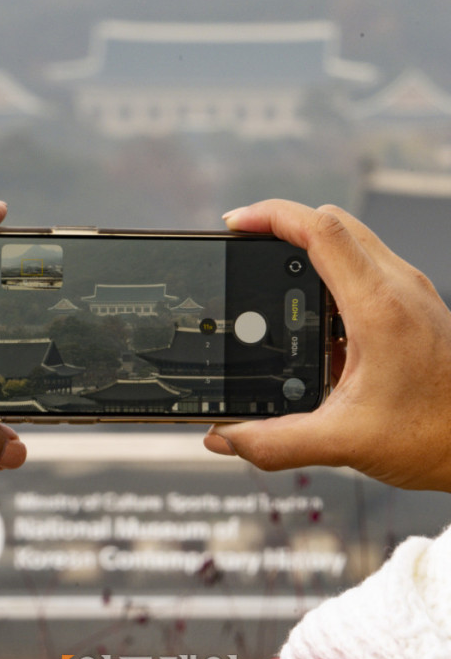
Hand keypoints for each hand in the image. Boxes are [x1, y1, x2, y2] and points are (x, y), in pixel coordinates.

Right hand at [204, 200, 450, 491]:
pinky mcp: (414, 307)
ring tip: (272, 275)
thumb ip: (277, 442)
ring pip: (351, 241)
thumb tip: (228, 438)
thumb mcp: (345, 442)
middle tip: (246, 244)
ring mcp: (410, 294)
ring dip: (308, 246)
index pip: (321, 229)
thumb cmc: (437, 436)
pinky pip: (366, 267)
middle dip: (282, 225)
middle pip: (333, 221)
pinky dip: (331, 272)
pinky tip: (314, 316)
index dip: (270, 216)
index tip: (236, 223)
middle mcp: (399, 288)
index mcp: (379, 307)